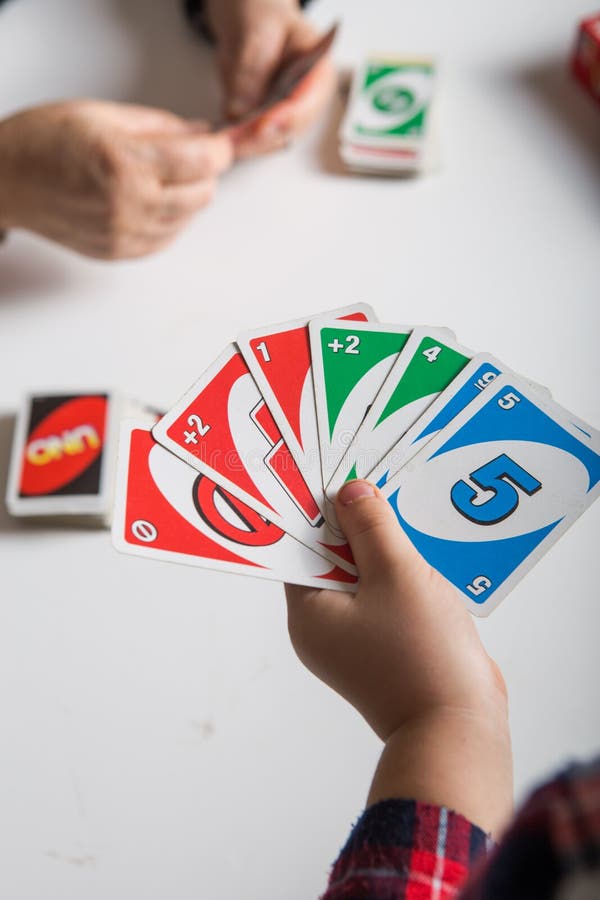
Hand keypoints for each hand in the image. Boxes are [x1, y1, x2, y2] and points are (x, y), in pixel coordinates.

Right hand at [0, 101, 232, 258]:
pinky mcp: (119, 253)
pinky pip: (167, 239)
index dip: (219, 149)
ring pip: (189, 219)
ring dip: (187, 197)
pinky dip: (170, 219)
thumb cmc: (42, 142)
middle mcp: (128, 204)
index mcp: (125, 163)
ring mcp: (124, 234)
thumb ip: (160, 126)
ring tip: (160, 176)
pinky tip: (149, 199)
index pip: (203, 161)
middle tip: (187, 155)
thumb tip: (200, 133)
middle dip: (204, 172)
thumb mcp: (103, 114)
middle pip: (204, 194)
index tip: (219, 142)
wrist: (5, 181)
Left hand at [205, 0, 334, 156]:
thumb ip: (251, 69)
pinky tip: (222, 135)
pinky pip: (253, 140)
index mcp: (318, 72)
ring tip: (223, 138)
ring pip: (270, 141)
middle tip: (234, 137)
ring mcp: (285, 114)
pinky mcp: (264, 122)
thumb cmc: (262, 14)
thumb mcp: (257, 30)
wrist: (249, 19)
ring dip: (247, 144)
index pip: (308, 103)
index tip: (263, 125)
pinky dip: (237, 140)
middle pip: (289, 130)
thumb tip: (240, 110)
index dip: (287, 118)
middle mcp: (306, 99)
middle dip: (261, 137)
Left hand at [285, 480, 512, 835]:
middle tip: (381, 498)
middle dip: (359, 531)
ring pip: (363, 580)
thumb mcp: (397, 573)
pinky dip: (400, 581)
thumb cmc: (422, 651)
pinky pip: (384, 601)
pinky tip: (425, 565)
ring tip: (407, 529)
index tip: (342, 482)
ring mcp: (353, 644)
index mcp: (310, 612)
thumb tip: (349, 491)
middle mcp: (323, 629)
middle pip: (332, 562)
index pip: (301, 549)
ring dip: (384, 555)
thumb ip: (371, 528)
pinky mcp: (383, 651)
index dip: (321, 513)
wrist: (459, 727)